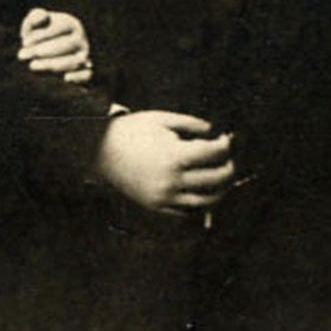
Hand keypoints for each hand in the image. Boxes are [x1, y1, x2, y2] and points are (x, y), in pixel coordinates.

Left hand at [17, 8, 92, 83]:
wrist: (51, 58)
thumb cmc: (40, 39)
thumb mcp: (34, 27)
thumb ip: (33, 19)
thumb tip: (41, 16)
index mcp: (71, 24)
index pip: (60, 27)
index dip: (42, 34)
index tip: (24, 42)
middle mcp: (81, 39)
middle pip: (66, 45)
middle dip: (42, 50)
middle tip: (21, 55)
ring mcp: (84, 56)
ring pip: (74, 61)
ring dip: (52, 64)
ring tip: (32, 65)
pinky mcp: (85, 73)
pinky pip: (88, 75)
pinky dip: (79, 77)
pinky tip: (66, 78)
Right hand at [96, 111, 234, 214]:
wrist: (100, 152)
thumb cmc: (133, 131)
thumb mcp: (163, 119)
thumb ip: (192, 124)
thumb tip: (215, 131)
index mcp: (175, 156)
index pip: (215, 153)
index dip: (226, 145)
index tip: (227, 139)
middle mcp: (172, 181)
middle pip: (216, 178)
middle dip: (229, 167)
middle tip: (230, 160)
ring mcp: (165, 197)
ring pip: (207, 200)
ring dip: (222, 190)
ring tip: (223, 179)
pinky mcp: (157, 207)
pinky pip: (189, 211)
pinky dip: (202, 203)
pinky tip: (205, 192)